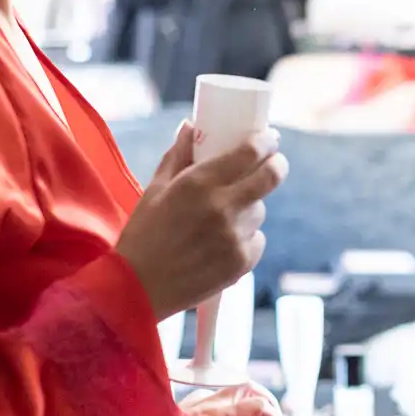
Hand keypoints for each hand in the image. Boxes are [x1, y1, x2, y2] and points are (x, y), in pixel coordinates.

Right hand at [115, 123, 288, 318]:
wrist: (137, 290)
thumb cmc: (143, 235)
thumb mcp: (155, 189)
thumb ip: (178, 155)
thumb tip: (191, 125)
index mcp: (199, 184)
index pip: (250, 152)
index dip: (266, 141)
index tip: (268, 138)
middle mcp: (222, 208)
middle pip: (271, 177)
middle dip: (277, 165)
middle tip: (273, 164)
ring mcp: (235, 237)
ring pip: (259, 211)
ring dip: (249, 207)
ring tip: (221, 218)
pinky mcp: (242, 262)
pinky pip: (256, 239)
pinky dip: (244, 237)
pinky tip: (220, 244)